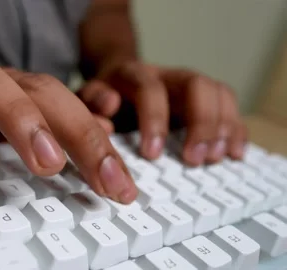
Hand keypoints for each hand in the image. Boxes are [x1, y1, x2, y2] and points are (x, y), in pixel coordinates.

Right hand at [0, 59, 136, 202]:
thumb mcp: (11, 142)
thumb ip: (56, 138)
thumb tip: (105, 137)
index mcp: (19, 99)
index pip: (68, 112)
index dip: (98, 146)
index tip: (122, 187)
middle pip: (41, 92)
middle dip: (78, 133)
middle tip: (104, 179)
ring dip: (18, 116)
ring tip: (45, 160)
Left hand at [78, 62, 246, 165]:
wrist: (116, 82)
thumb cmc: (101, 98)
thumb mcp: (85, 100)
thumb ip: (91, 103)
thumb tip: (109, 113)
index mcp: (133, 74)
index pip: (149, 88)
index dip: (154, 120)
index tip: (151, 154)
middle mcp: (165, 76)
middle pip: (196, 84)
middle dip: (200, 123)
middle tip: (193, 159)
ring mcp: (187, 86)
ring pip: (217, 92)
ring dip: (222, 127)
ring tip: (215, 158)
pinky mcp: (203, 100)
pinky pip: (228, 106)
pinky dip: (235, 129)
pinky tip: (234, 152)